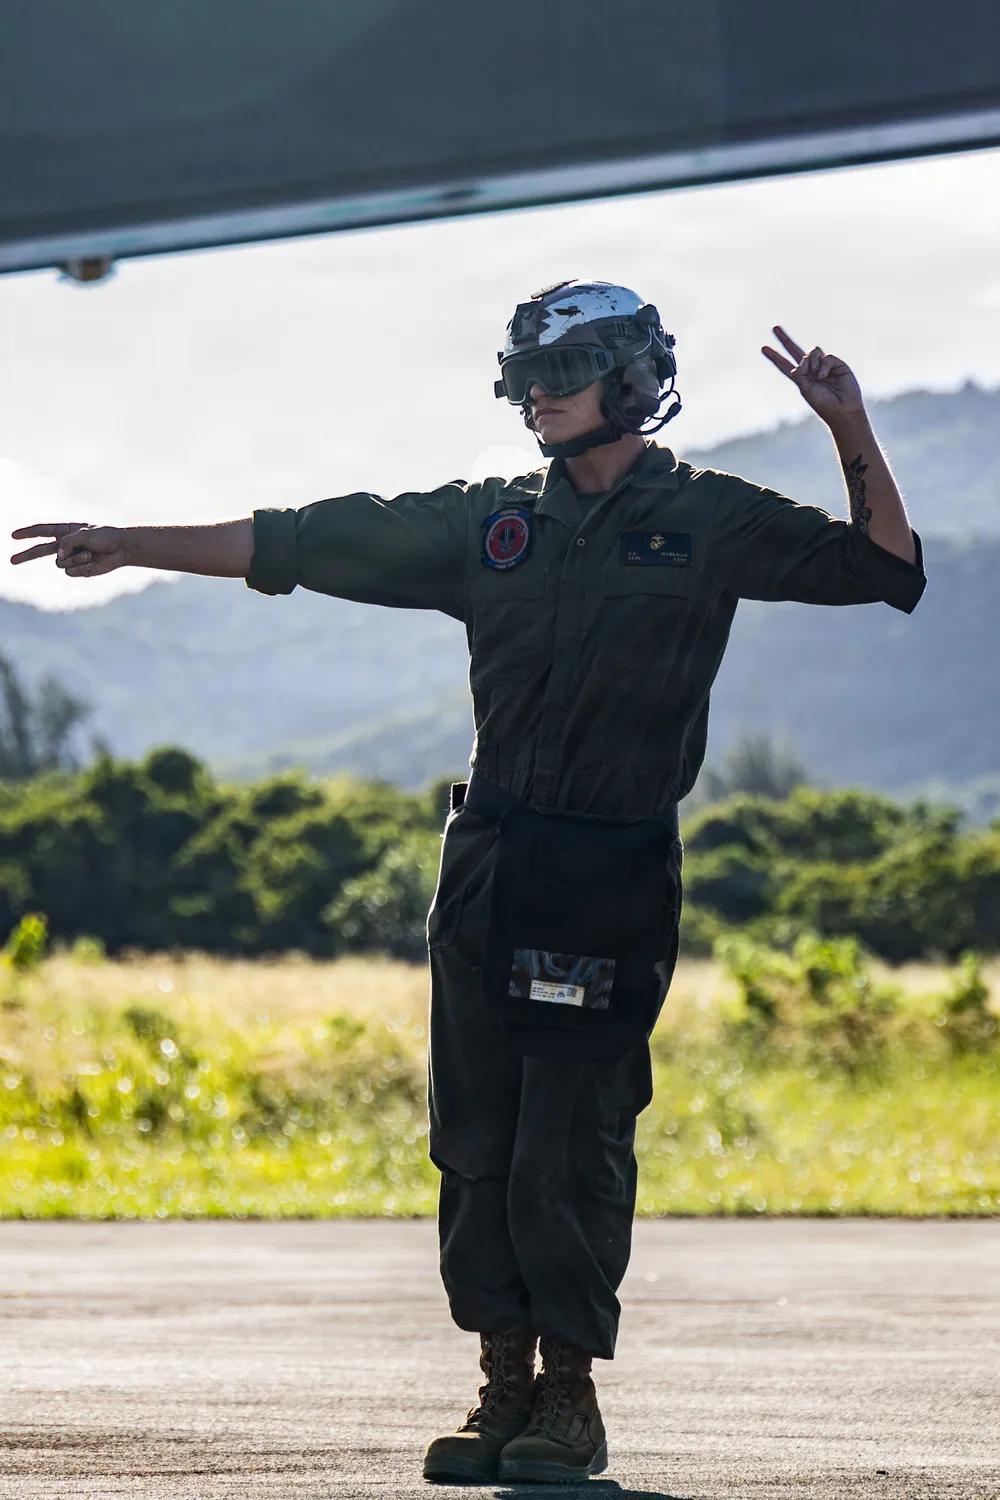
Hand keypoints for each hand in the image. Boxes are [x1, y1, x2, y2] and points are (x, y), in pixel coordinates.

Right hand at [10, 522, 128, 576]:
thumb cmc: (105, 537)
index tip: (13, 535)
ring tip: (89, 553)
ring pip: (60, 563)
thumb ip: (68, 542)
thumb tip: (58, 557)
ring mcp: (71, 559)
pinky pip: (71, 571)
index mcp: (65, 532)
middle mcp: (65, 545)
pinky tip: (92, 561)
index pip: (42, 531)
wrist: (121, 549)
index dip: (28, 533)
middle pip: (40, 551)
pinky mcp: (78, 570)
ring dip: (74, 558)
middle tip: (11, 561)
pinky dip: (81, 566)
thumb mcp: (85, 533)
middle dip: (26, 556)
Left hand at [761, 326, 864, 425]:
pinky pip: (826, 357)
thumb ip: (799, 372)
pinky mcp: (836, 363)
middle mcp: (811, 370)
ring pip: (812, 351)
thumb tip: (802, 360)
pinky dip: (823, 366)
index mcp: (801, 378)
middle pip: (795, 350)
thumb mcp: (805, 388)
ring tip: (818, 376)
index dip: (775, 357)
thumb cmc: (823, 403)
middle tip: (774, 327)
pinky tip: (825, 376)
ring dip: (812, 362)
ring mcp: (823, 365)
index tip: (763, 348)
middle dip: (784, 339)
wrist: (842, 408)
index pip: (784, 365)